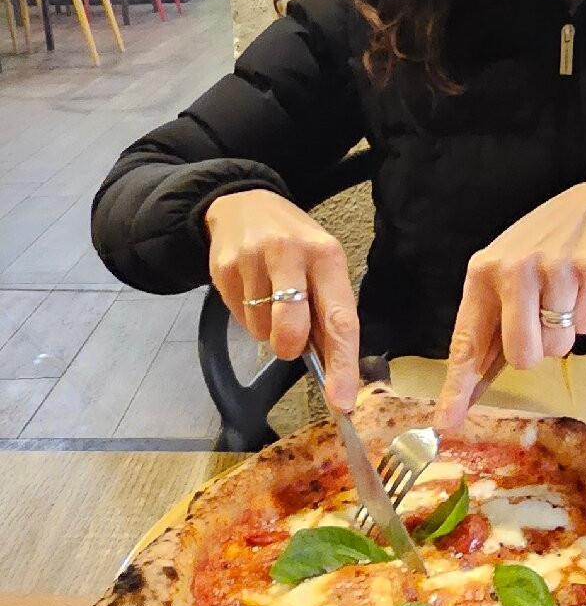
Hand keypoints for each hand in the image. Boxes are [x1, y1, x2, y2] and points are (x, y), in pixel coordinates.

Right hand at [205, 189, 359, 409]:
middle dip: (289, 347)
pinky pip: (239, 318)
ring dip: (268, 329)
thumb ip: (327, 309)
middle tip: (289, 343)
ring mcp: (253, 259)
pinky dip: (248, 317)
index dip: (342, 365)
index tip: (342, 401)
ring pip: (262, 330)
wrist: (243, 203)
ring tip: (270, 298)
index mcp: (327, 255)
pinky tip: (252, 291)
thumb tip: (333, 367)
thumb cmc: (295, 245)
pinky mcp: (223, 267)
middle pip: (292, 329)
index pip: (339, 319)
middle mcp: (291, 254)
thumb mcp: (321, 263)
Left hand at [436, 179, 585, 427]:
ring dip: (565, 331)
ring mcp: (553, 268)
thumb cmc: (543, 248)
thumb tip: (469, 384)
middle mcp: (513, 269)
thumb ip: (490, 323)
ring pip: (558, 347)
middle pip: (522, 356)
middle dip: (536, 351)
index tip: (445, 421)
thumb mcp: (505, 272)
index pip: (467, 341)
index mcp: (483, 273)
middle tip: (542, 319)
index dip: (457, 387)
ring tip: (567, 294)